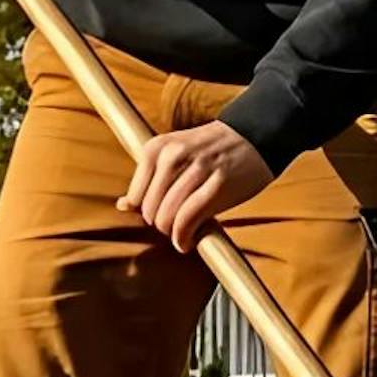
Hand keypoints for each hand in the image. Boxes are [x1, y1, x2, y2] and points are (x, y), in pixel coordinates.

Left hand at [119, 121, 276, 251]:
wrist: (254, 135)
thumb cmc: (211, 151)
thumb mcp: (173, 154)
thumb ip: (148, 178)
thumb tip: (122, 206)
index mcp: (157, 148)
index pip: (135, 197)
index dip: (147, 213)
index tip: (162, 215)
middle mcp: (173, 156)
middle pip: (150, 210)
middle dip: (161, 225)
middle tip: (176, 226)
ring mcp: (196, 169)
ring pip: (168, 217)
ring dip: (173, 234)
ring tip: (183, 235)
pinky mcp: (218, 184)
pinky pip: (189, 219)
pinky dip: (184, 237)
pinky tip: (188, 241)